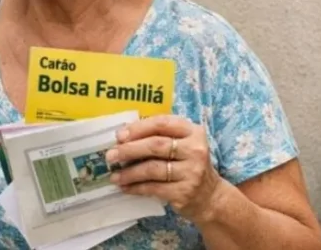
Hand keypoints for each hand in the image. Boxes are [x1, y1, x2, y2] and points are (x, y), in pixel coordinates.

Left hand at [106, 115, 223, 223]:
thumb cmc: (188, 164)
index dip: (138, 128)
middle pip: (155, 145)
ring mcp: (191, 172)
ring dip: (129, 172)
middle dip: (129, 150)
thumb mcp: (182, 144)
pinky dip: (136, 187)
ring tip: (114, 175)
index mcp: (192, 131)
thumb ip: (160, 136)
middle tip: (111, 155)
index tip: (119, 135)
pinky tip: (126, 187)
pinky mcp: (185, 192)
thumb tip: (123, 136)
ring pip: (152, 169)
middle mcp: (195, 150)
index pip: (162, 123)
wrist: (210, 196)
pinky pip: (154, 188)